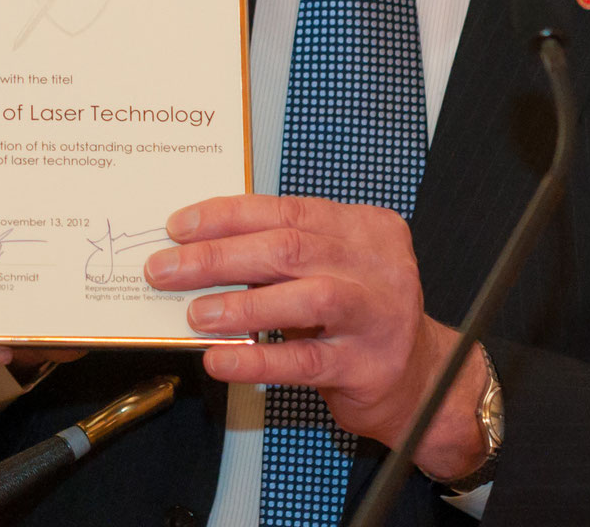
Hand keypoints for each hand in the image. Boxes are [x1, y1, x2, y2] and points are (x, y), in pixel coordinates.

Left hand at [144, 193, 486, 480]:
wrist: (423, 380)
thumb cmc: (359, 315)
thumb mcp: (329, 268)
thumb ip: (280, 252)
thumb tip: (197, 249)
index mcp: (364, 227)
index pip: (287, 210)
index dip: (228, 216)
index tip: (179, 226)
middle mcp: (378, 265)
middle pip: (290, 248)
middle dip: (219, 257)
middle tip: (165, 269)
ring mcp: (379, 316)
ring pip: (306, 299)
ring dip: (241, 305)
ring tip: (194, 314)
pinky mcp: (370, 366)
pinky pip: (306, 361)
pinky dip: (257, 359)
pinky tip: (221, 360)